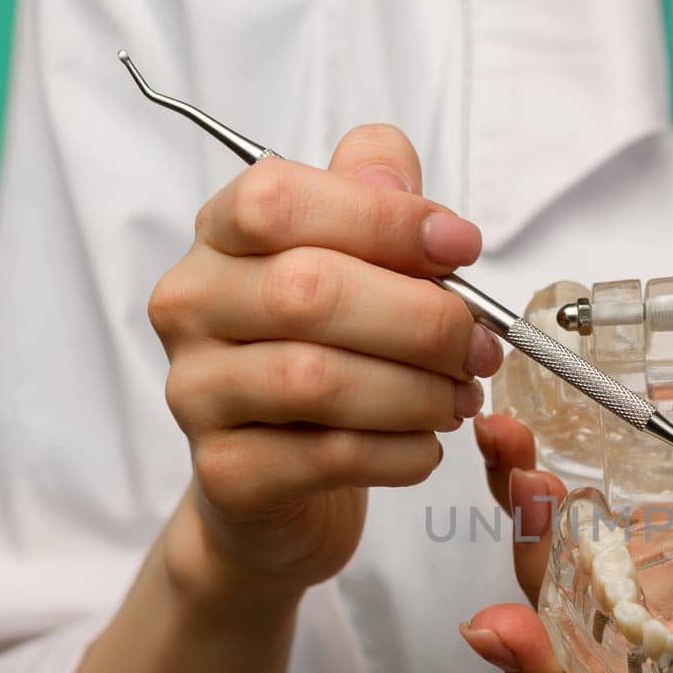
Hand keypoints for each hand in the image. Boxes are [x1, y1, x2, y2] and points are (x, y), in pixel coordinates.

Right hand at [149, 124, 502, 602]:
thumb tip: (402, 185)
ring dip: (418, 391)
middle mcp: (192, 305)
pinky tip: (426, 445)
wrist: (276, 487)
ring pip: (319, 379)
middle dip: (422, 319)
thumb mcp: (352, 265)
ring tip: (460, 398)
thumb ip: (372, 202)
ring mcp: (196, 392)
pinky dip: (401, 450)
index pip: (279, 200)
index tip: (462, 247)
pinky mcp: (226, 471)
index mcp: (221, 237)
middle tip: (480, 347)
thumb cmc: (325, 358)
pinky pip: (330, 455)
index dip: (384, 219)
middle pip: (309, 291)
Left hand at [460, 352, 672, 672]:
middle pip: (593, 643)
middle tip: (488, 616)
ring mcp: (666, 543)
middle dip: (533, 637)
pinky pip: (574, 494)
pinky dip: (534, 472)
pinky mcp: (649, 483)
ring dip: (521, 530)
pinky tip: (509, 430)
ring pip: (567, 567)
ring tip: (501, 456)